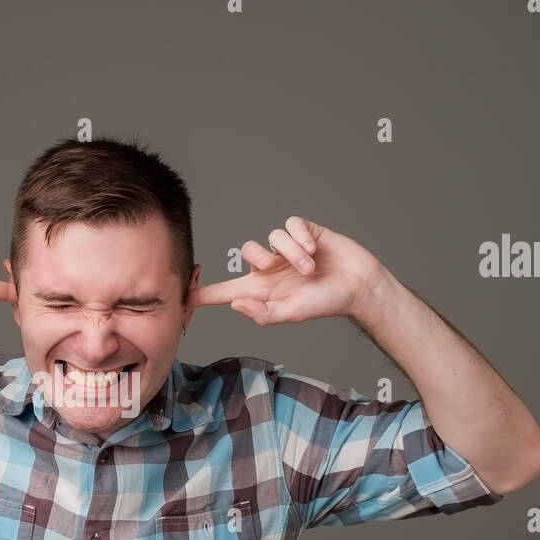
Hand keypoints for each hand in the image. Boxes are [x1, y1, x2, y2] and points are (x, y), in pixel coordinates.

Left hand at [191, 215, 385, 324]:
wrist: (358, 284)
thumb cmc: (325, 302)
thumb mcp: (292, 313)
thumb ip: (263, 313)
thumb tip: (235, 305)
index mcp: (263, 290)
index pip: (227, 291)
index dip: (204, 293)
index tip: (182, 297)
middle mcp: (271, 268)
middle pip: (247, 251)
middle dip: (260, 257)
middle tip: (278, 267)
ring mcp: (287, 249)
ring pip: (272, 238)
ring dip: (291, 253)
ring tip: (311, 267)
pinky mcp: (303, 232)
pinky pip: (290, 225)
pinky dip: (301, 238)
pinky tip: (315, 249)